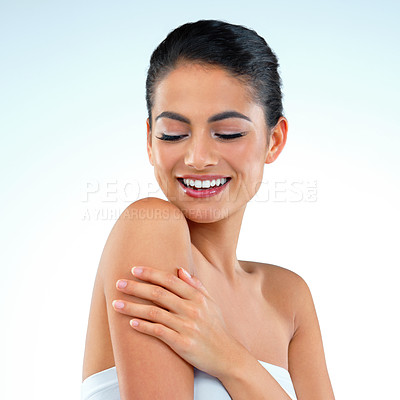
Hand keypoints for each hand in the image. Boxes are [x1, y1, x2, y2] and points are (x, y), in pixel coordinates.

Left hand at [112, 266, 241, 377]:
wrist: (227, 356)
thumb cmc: (217, 328)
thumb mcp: (211, 303)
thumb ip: (196, 286)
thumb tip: (180, 270)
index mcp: (197, 297)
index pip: (170, 280)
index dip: (151, 273)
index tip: (134, 269)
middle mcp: (192, 309)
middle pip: (158, 294)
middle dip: (136, 287)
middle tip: (118, 283)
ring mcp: (187, 326)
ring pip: (154, 313)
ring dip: (133, 307)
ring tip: (116, 304)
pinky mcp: (183, 344)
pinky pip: (159, 332)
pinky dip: (143, 326)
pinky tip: (131, 323)